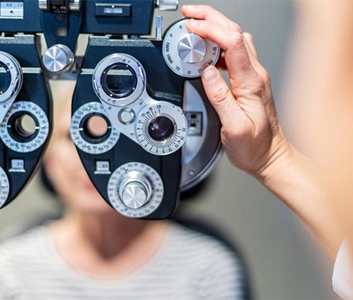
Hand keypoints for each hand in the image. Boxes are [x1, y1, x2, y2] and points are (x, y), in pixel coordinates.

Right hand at [182, 5, 291, 178]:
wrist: (271, 156)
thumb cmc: (256, 147)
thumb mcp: (234, 127)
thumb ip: (220, 98)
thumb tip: (207, 72)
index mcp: (252, 82)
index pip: (232, 43)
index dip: (211, 30)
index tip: (192, 27)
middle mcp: (255, 74)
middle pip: (235, 32)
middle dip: (211, 18)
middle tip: (189, 14)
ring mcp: (254, 76)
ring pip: (236, 39)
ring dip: (215, 26)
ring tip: (195, 24)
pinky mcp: (249, 81)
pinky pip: (234, 53)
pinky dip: (218, 43)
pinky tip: (207, 48)